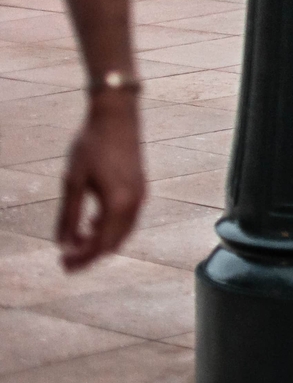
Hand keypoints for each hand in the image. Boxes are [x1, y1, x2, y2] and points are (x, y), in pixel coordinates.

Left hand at [57, 87, 145, 269]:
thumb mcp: (72, 181)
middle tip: (67, 261)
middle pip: (114, 243)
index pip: (100, 245)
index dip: (81, 258)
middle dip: (90, 254)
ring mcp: (141, 195)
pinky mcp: (141, 187)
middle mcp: (135, 203)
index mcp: (118, 204)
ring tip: (77, 244)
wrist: (117, 116)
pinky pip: (128, 219)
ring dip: (101, 242)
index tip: (63, 265)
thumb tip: (62, 243)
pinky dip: (110, 228)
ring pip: (122, 232)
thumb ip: (68, 215)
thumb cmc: (91, 145)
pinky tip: (93, 223)